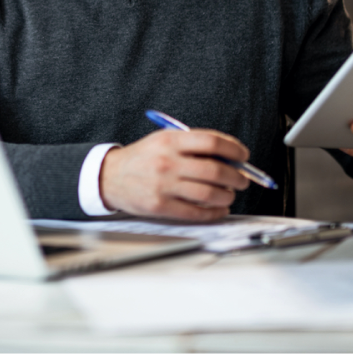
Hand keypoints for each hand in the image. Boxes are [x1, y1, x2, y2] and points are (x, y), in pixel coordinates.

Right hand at [99, 129, 250, 220]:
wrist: (110, 176)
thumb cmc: (142, 158)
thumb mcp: (164, 141)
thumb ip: (194, 146)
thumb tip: (231, 158)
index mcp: (170, 140)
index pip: (212, 142)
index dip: (234, 149)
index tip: (243, 156)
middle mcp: (168, 162)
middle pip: (215, 170)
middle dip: (237, 177)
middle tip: (242, 180)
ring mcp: (163, 185)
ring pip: (209, 194)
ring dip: (227, 196)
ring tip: (229, 194)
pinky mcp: (160, 206)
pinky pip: (196, 212)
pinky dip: (214, 213)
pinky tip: (218, 209)